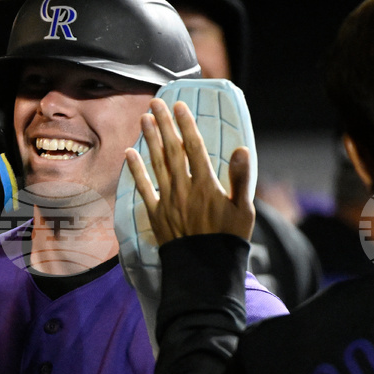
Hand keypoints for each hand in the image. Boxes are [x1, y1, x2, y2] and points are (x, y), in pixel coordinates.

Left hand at [125, 98, 254, 244]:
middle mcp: (184, 188)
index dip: (186, 125)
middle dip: (164, 124)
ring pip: (157, 163)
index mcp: (207, 185)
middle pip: (172, 150)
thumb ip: (241, 178)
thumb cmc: (229, 239)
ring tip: (143, 118)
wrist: (205, 270)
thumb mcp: (244, 210)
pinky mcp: (156, 214)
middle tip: (156, 102)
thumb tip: (241, 149)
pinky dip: (135, 170)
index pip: (194, 148)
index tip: (180, 106)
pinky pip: (143, 188)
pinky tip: (129, 153)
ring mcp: (168, 200)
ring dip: (150, 139)